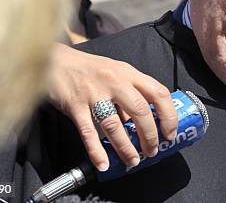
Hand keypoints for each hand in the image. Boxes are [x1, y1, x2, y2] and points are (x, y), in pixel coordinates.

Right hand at [48, 43, 177, 170]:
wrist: (55, 61)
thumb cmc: (89, 69)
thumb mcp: (115, 73)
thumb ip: (129, 94)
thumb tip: (141, 124)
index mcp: (128, 73)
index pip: (158, 92)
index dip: (168, 115)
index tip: (170, 132)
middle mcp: (114, 81)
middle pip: (140, 111)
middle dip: (149, 135)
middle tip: (152, 150)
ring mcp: (94, 93)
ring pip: (114, 125)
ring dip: (126, 147)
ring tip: (133, 160)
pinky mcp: (75, 105)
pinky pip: (88, 132)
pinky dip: (97, 150)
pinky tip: (104, 163)